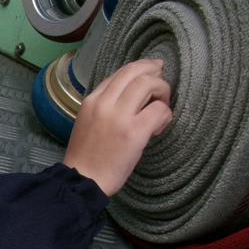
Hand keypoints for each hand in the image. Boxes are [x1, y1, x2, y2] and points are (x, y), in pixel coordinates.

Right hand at [65, 59, 172, 196]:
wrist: (83, 180)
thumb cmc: (86, 156)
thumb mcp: (87, 122)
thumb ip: (105, 106)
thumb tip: (131, 96)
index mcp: (91, 101)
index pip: (120, 73)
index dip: (140, 68)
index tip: (152, 71)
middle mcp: (104, 103)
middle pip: (135, 72)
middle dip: (155, 71)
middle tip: (163, 81)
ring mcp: (120, 117)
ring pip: (149, 84)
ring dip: (163, 91)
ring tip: (162, 106)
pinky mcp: (134, 132)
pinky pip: (159, 110)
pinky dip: (165, 115)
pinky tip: (158, 127)